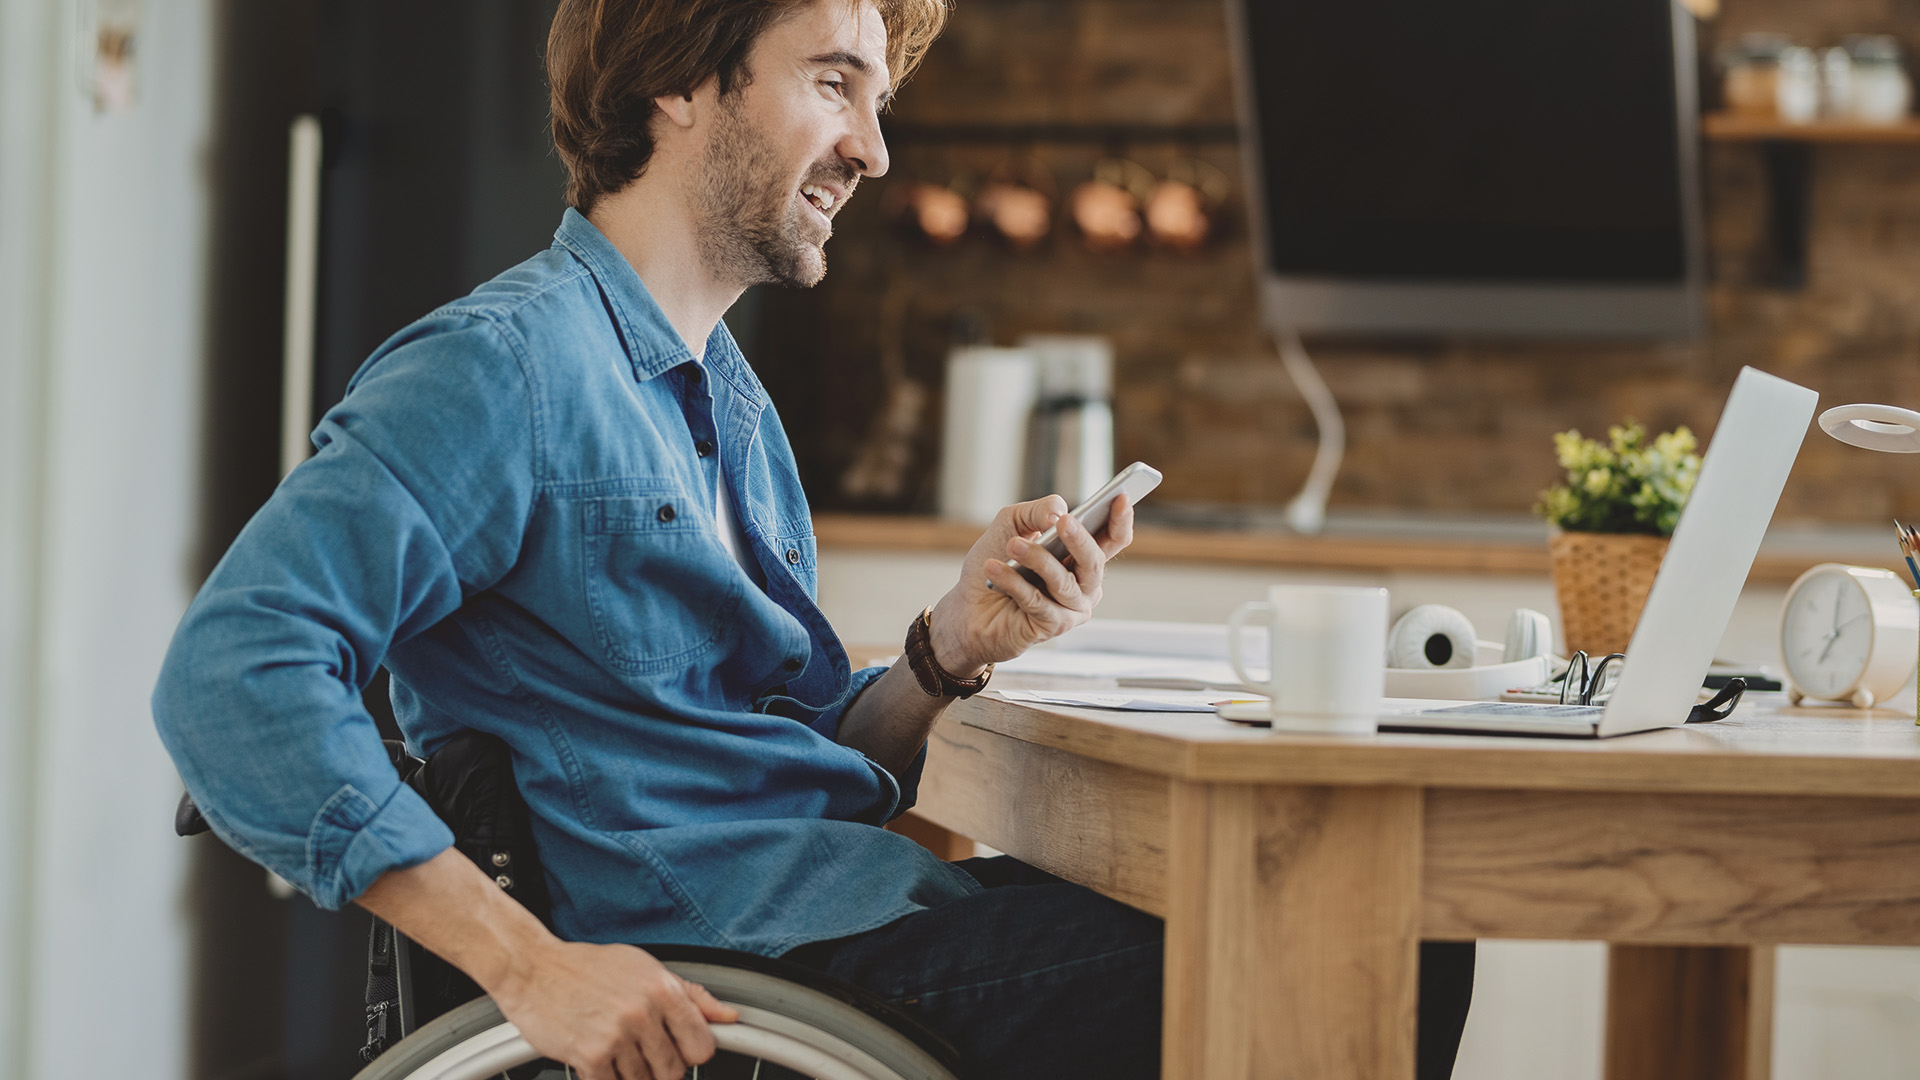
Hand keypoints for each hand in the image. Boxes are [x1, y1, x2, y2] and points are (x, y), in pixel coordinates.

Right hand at [492, 938, 737, 1079]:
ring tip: (614, 1048)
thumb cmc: (588, 968)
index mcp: (663, 989)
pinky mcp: (589, 1056)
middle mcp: (643, 1012)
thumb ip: (691, 996)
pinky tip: (596, 1058)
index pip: (703, 1046)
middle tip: (639, 1050)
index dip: (691, 1052)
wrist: (532, 968)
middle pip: (674, 1072)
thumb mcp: (646, 969)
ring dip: (630, 1073)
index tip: (678, 1048)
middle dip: (659, 1067)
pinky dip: (605, 1077)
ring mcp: (617, 1036)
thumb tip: (728, 1016)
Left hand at [929, 494, 1135, 672]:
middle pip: (1094, 562)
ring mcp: (1071, 608)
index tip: (1122, 498)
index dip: (1121, 519)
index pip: (1113, 538)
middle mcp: (1083, 584)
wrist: (966, 607)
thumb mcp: (1012, 525)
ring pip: (1064, 582)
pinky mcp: (1052, 626)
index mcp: (1081, 556)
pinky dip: (1014, 583)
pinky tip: (994, 570)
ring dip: (1037, 559)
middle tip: (1061, 522)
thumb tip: (1059, 513)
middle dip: (1079, 540)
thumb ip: (1038, 511)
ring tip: (1013, 546)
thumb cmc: (995, 564)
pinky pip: (1038, 601)